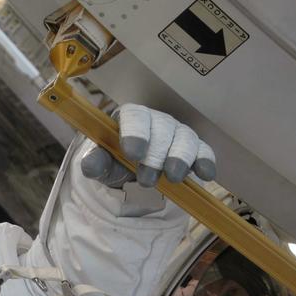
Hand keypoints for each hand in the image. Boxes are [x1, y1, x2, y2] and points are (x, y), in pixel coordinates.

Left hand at [79, 104, 216, 188]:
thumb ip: (96, 163)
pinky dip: (206, 161)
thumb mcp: (103, 164)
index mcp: (131, 118)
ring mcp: (177, 133)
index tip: (134, 154)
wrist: (132, 173)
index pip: (135, 116)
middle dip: (156, 154)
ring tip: (173, 177)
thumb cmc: (117, 162)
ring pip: (185, 138)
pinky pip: (204, 150)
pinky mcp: (194, 149)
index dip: (136, 133)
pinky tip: (206, 174)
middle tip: (146, 179)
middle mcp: (157, 121)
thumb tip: (89, 165)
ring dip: (180, 158)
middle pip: (163, 128)